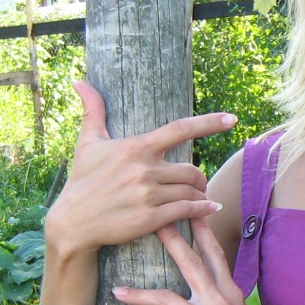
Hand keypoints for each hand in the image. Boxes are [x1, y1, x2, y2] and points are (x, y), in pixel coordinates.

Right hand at [46, 81, 236, 254]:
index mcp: (136, 148)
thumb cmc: (82, 180)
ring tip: (199, 196)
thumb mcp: (88, 143)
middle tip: (198, 182)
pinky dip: (202, 209)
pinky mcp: (150, 219)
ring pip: (191, 191)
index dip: (209, 122)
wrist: (73, 222)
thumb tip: (80, 81)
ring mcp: (148, 195)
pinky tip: (208, 208)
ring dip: (200, 194)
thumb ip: (93, 111)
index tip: (232, 118)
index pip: (180, 129)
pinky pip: (187, 210)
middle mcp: (145, 169)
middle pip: (192, 169)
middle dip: (199, 177)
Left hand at [110, 217, 274, 304]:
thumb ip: (223, 299)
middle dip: (170, 239)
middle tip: (151, 220)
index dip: (202, 229)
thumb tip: (209, 288)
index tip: (191, 208)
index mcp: (230, 291)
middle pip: (191, 262)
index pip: (214, 253)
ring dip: (139, 293)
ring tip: (117, 289)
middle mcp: (218, 299)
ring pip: (167, 296)